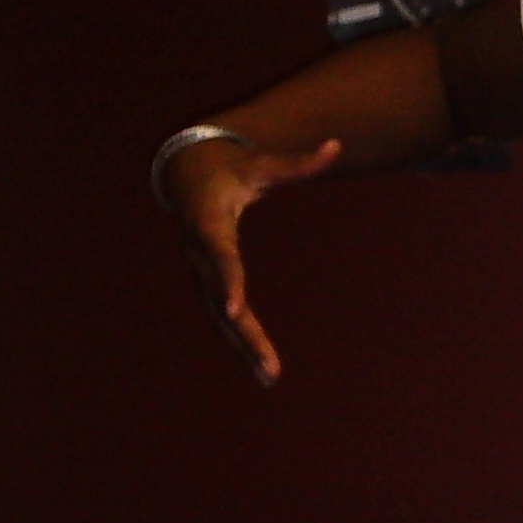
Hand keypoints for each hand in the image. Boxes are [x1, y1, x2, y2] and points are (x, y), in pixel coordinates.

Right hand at [162, 133, 341, 385]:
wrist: (187, 173)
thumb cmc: (232, 167)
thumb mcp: (263, 162)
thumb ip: (300, 160)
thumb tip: (335, 144)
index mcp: (210, 224)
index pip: (220, 258)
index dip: (228, 283)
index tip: (234, 310)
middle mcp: (200, 255)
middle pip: (222, 300)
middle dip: (245, 334)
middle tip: (270, 367)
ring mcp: (201, 272)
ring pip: (220, 317)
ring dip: (243, 348)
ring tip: (270, 378)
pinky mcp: (206, 282)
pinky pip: (222, 316)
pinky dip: (238, 341)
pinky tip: (259, 366)